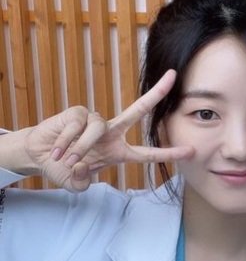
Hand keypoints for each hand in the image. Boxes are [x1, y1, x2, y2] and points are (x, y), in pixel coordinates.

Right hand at [1, 70, 193, 190]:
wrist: (39, 155)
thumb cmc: (63, 168)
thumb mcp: (76, 183)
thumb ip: (82, 182)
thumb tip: (83, 168)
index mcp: (118, 152)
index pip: (147, 154)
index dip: (168, 153)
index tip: (190, 151)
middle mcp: (111, 133)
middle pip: (137, 111)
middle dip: (155, 94)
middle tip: (173, 78)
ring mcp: (95, 121)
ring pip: (97, 130)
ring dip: (80, 147)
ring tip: (66, 158)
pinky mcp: (79, 113)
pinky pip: (78, 125)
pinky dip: (66, 141)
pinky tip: (57, 147)